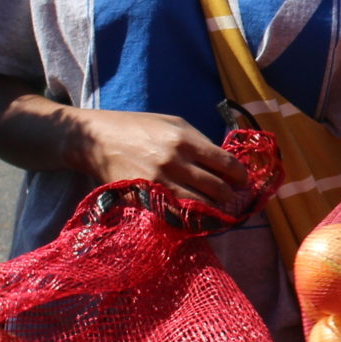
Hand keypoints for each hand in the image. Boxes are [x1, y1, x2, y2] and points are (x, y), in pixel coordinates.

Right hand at [73, 109, 247, 209]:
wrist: (98, 140)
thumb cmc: (139, 128)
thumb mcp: (174, 124)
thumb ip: (200, 142)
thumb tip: (225, 163)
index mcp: (185, 140)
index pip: (226, 164)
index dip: (240, 176)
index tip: (242, 181)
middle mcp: (175, 163)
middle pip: (216, 189)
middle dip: (229, 196)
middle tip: (231, 197)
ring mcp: (159, 184)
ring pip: (199, 207)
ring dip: (213, 211)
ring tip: (216, 209)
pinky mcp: (145, 199)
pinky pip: (175, 215)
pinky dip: (188, 217)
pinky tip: (193, 215)